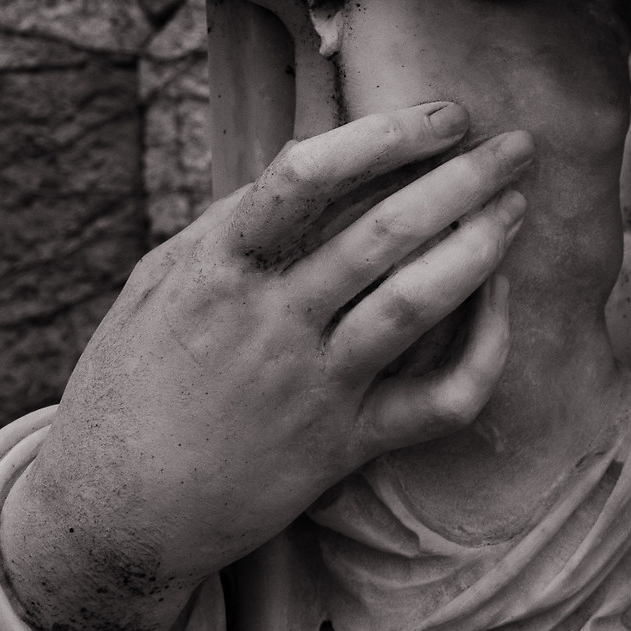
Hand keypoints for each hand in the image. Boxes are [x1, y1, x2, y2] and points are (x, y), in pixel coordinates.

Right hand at [0, 102, 531, 630]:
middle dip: (463, 178)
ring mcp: (312, 385)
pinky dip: (483, 352)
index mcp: (218, 267)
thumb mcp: (157, 283)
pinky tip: (498, 308)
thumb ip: (229, 226)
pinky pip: (438, 401)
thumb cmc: (130, 383)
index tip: (443, 117)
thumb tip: (303, 166)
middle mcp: (270, 320)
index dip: (386, 136)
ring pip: (417, 304)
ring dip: (480, 248)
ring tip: (516, 208)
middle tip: (515, 146)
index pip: (307, 175)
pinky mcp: (342, 447)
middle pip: (384, 231)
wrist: (114, 513)